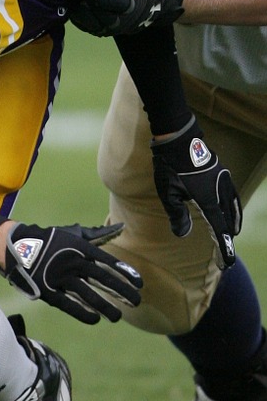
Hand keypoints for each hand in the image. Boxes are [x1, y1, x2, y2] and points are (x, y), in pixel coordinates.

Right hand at [0, 222, 142, 323]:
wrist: (17, 247)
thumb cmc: (50, 241)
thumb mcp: (73, 234)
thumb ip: (98, 234)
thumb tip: (120, 228)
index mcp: (80, 247)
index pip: (108, 261)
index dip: (125, 273)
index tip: (140, 284)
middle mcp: (73, 262)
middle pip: (102, 279)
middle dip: (122, 291)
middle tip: (137, 302)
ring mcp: (60, 277)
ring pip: (88, 295)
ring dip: (106, 307)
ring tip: (118, 317)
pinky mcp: (49, 291)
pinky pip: (69, 305)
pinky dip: (83, 312)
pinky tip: (95, 319)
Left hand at [151, 116, 241, 268]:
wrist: (177, 137)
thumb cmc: (169, 165)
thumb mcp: (168, 192)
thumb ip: (177, 215)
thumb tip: (183, 233)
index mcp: (208, 199)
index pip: (219, 229)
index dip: (224, 248)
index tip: (227, 263)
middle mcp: (220, 191)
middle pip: (229, 221)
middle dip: (227, 239)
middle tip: (225, 255)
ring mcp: (223, 180)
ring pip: (233, 208)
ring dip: (232, 223)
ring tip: (231, 234)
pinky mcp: (222, 172)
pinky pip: (231, 196)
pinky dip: (232, 208)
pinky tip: (229, 209)